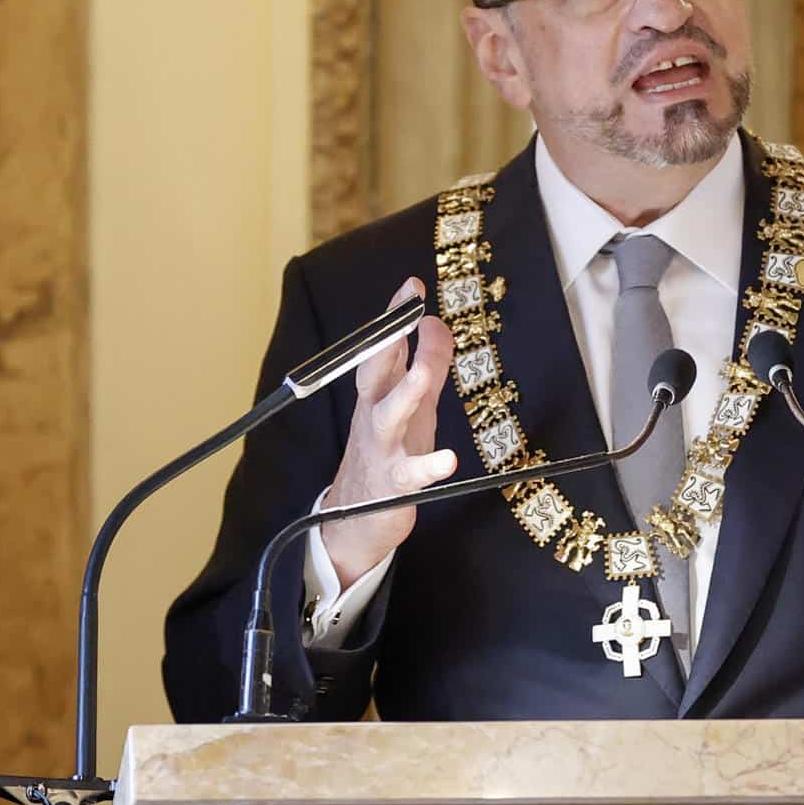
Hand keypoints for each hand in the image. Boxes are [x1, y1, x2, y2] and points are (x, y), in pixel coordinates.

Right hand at [321, 278, 458, 586]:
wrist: (355, 518)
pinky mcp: (394, 484)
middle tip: (408, 314)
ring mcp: (382, 447)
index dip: (395, 318)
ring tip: (422, 374)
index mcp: (377, 393)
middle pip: (376, 372)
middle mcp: (374, 414)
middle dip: (390, 341)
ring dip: (406, 392)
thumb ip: (425, 364)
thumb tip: (436, 323)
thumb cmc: (389, 450)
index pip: (383, 347)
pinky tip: (448, 460)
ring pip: (390, 414)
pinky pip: (411, 473)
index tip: (411, 286)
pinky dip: (429, 466)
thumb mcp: (411, 404)